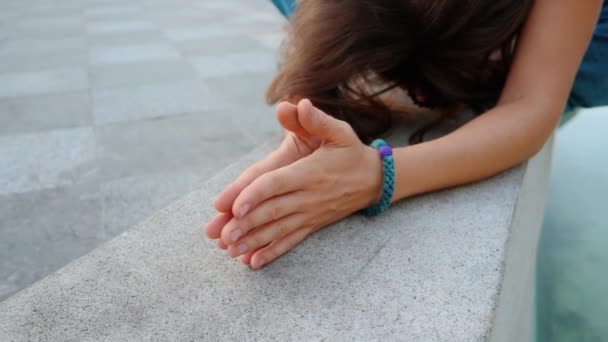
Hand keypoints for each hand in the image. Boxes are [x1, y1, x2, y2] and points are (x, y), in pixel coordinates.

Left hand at [217, 99, 383, 268]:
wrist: (375, 180)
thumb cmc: (351, 152)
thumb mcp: (339, 131)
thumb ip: (317, 120)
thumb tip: (299, 103)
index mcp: (309, 172)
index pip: (276, 184)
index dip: (254, 195)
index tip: (234, 207)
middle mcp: (308, 196)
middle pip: (272, 211)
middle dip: (246, 224)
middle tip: (222, 235)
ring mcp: (310, 213)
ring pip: (278, 230)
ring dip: (253, 241)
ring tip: (230, 251)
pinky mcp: (312, 224)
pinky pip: (291, 241)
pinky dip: (272, 252)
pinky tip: (254, 263)